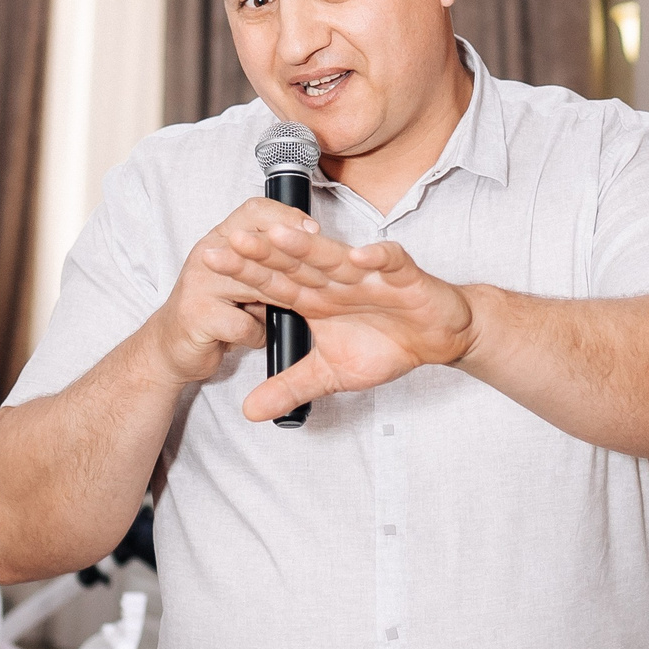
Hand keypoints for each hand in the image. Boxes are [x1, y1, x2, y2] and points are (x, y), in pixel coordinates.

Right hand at [137, 198, 303, 386]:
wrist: (171, 344)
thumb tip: (312, 250)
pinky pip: (246, 325)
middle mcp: (207, 254)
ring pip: (257, 287)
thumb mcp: (239, 277)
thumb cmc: (214, 308)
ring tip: (283, 312)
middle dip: (293, 264)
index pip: (254, 210)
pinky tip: (253, 335)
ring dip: (276, 304)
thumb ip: (265, 262)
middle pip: (259, 247)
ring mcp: (200, 284)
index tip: (313, 231)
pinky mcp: (199, 316)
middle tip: (320, 277)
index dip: (287, 217)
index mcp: (220, 239)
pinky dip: (257, 335)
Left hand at [203, 220, 478, 421]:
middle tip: (230, 240)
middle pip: (296, 264)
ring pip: (335, 257)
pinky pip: (390, 263)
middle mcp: (336, 281)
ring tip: (280, 237)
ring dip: (309, 247)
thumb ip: (290, 386)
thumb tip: (249, 411)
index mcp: (317, 298)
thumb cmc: (386, 344)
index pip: (275, 283)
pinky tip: (359, 257)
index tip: (211, 263)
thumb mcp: (331, 374)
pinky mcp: (404, 276)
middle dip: (265, 253)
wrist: (437, 335)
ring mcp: (368, 275)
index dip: (245, 273)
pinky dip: (377, 259)